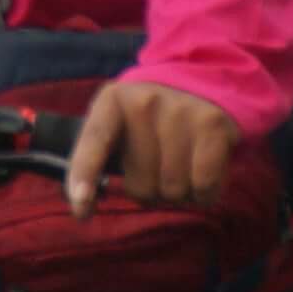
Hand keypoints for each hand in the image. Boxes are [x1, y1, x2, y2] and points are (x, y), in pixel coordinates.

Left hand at [63, 79, 240, 214]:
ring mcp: (180, 111)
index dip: (84, 174)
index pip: (94, 141)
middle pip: (141, 183)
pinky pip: (204, 185)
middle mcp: (144, 101)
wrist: (203, 84)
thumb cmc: (151, 118)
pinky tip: (202, 176)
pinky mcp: (212, 124)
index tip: (80, 207)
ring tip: (182, 169)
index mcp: (112, 100)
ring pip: (173, 189)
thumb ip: (98, 156)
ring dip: (179, 194)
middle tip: (158, 170)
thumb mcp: (119, 122)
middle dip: (150, 191)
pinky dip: (204, 194)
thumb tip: (81, 205)